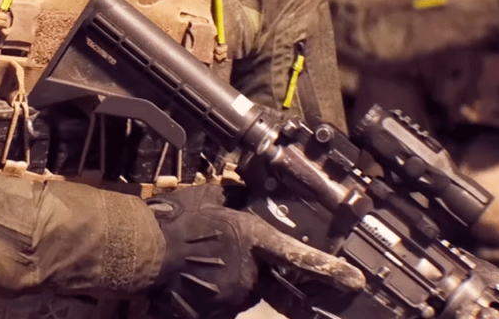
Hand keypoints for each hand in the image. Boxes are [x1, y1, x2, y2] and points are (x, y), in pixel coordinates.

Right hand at [147, 185, 363, 318]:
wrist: (145, 249)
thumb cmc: (175, 221)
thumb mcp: (210, 200)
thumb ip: (232, 201)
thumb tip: (239, 192)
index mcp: (252, 240)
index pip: (298, 257)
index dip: (329, 270)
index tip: (354, 283)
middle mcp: (249, 273)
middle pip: (265, 280)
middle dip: (253, 272)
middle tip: (222, 258)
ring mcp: (232, 298)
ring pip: (241, 293)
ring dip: (227, 283)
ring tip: (197, 266)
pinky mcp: (213, 314)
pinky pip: (219, 306)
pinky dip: (209, 297)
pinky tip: (189, 281)